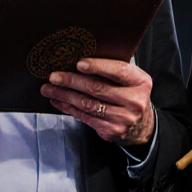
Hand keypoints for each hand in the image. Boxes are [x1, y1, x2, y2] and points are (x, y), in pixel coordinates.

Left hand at [41, 58, 155, 146]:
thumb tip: (78, 61)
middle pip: (98, 88)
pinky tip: (59, 101)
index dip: (97, 66)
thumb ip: (113, 71)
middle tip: (54, 76)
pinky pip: (85, 117)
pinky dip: (69, 108)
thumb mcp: (131, 80)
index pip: (118, 71)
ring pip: (88, 104)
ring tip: (49, 89)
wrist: (141, 125)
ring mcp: (123, 118)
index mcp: (140, 82)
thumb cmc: (130, 95)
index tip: (78, 63)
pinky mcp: (111, 130)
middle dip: (72, 81)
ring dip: (65, 95)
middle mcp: (134, 101)